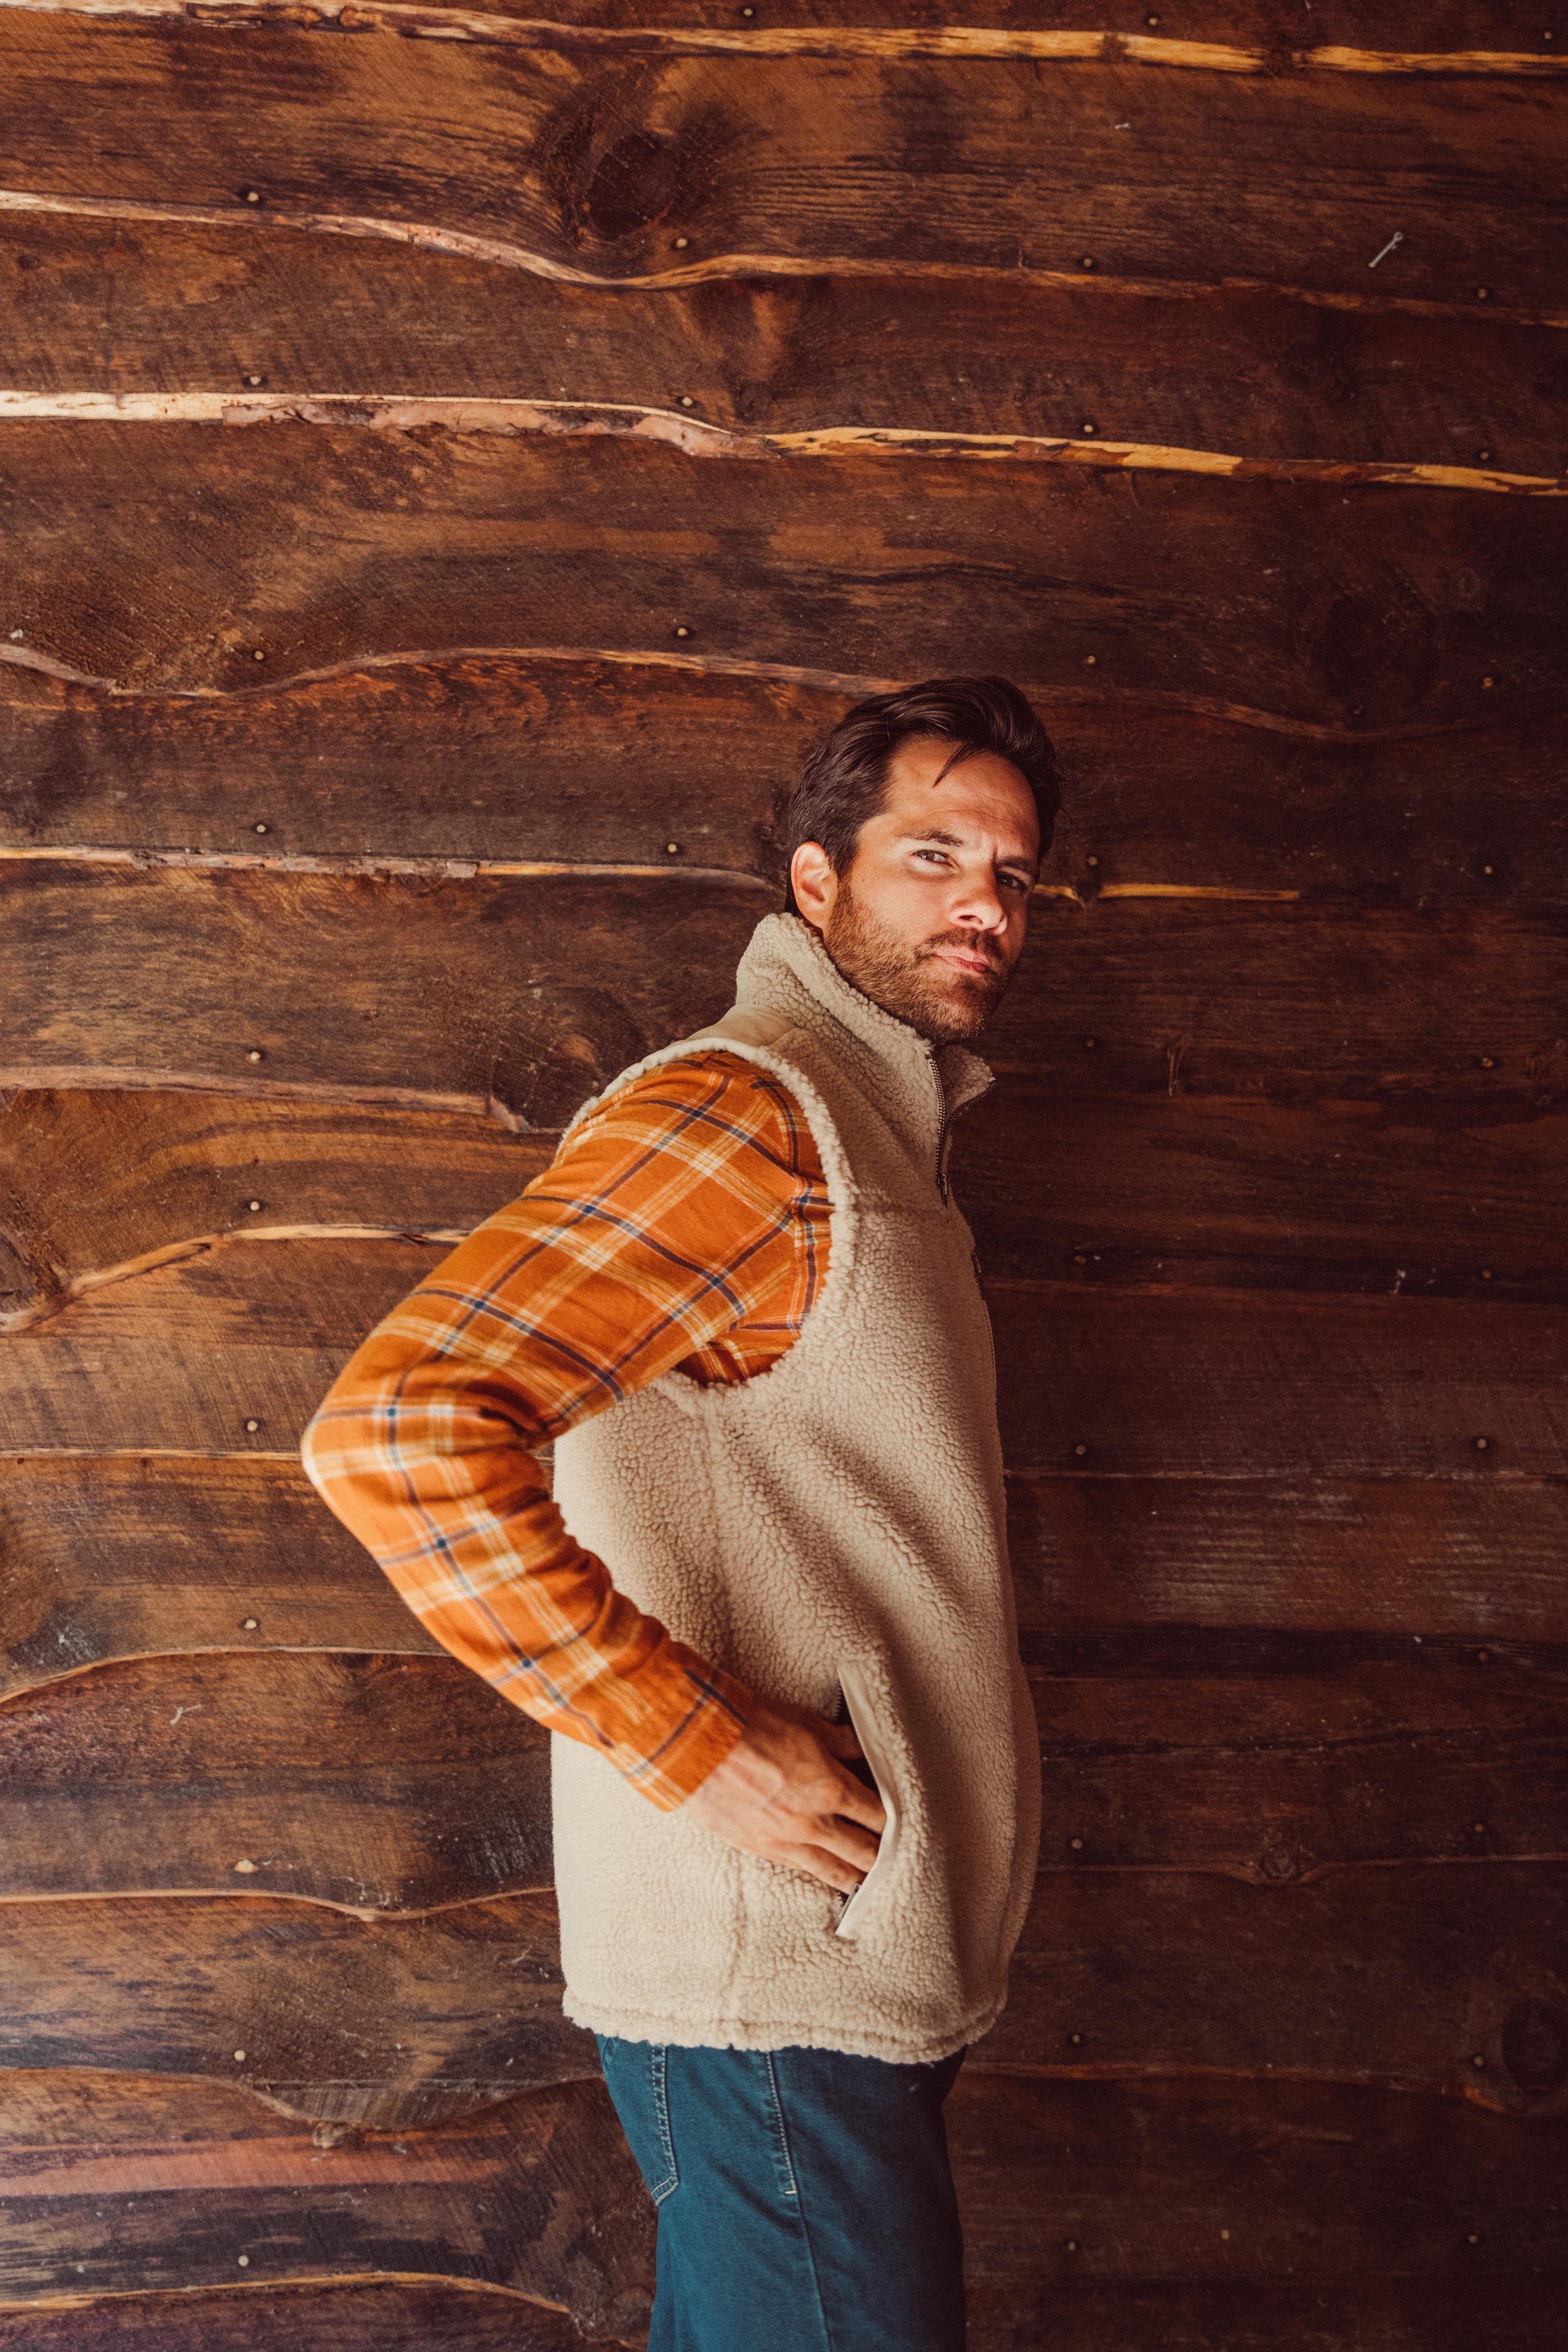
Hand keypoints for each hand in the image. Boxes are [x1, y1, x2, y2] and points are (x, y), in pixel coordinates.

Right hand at [680, 1693, 886, 1894]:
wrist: (695, 1746)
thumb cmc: (749, 1727)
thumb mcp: (803, 1724)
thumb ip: (838, 1742)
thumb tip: (860, 1746)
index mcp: (831, 1788)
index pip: (878, 1815)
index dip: (894, 1821)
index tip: (902, 1824)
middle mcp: (814, 1822)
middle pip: (864, 1852)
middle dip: (882, 1856)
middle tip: (894, 1859)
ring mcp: (787, 1841)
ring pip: (834, 1871)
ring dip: (855, 1877)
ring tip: (868, 1882)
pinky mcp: (760, 1849)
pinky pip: (800, 1870)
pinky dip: (819, 1875)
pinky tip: (826, 1877)